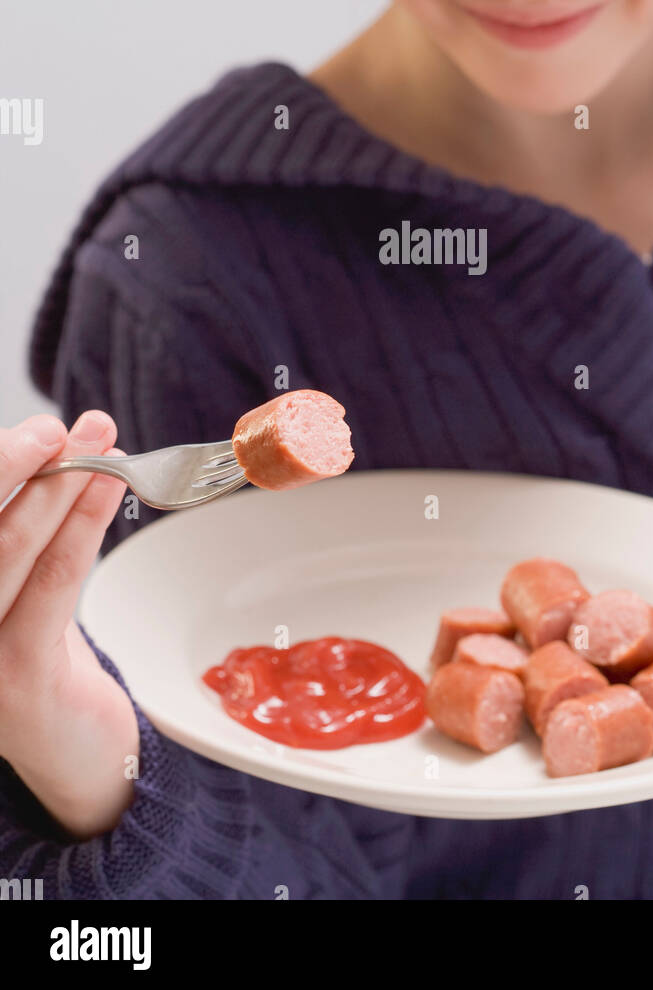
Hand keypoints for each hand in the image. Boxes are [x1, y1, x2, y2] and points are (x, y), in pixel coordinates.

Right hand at [0, 412, 140, 838]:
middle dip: (16, 463)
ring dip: (58, 487)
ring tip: (99, 444)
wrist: (77, 762)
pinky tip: (107, 490)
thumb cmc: (42, 664)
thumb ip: (16, 535)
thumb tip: (48, 449)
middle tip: (65, 425)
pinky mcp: (15, 680)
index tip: (31, 428)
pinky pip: (51, 583)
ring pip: (6, 549)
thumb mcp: (15, 592)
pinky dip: (82, 526)